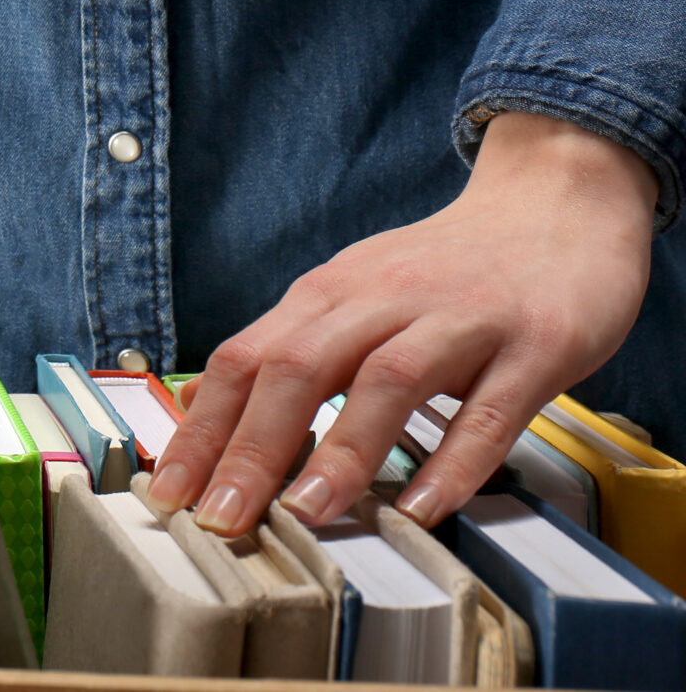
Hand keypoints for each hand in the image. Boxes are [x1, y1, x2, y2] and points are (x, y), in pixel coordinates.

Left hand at [149, 111, 657, 534]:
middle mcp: (383, 299)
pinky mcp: (533, 344)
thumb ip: (283, 347)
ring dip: (341, 450)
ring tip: (304, 513)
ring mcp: (459, 318)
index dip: (202, 428)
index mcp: (329, 294)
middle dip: (253, 447)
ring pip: (386, 381)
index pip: (244, 360)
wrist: (555, 204)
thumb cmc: (445, 266)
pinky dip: (453, 461)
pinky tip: (424, 506)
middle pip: (300, 368)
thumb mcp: (350, 293)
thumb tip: (200, 401)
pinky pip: (489, 410)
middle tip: (222, 517)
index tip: (167, 491)